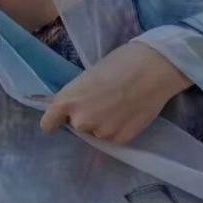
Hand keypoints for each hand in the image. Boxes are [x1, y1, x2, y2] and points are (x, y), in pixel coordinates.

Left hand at [39, 40, 190, 142]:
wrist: (154, 68)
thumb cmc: (120, 63)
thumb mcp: (87, 77)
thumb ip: (77, 96)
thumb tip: (74, 109)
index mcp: (67, 101)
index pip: (48, 124)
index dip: (55, 120)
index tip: (61, 118)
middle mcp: (80, 121)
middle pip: (77, 126)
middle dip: (86, 117)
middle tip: (104, 100)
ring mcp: (101, 132)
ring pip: (97, 132)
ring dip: (104, 124)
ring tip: (120, 104)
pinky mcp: (120, 139)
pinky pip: (113, 137)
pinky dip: (119, 128)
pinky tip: (130, 112)